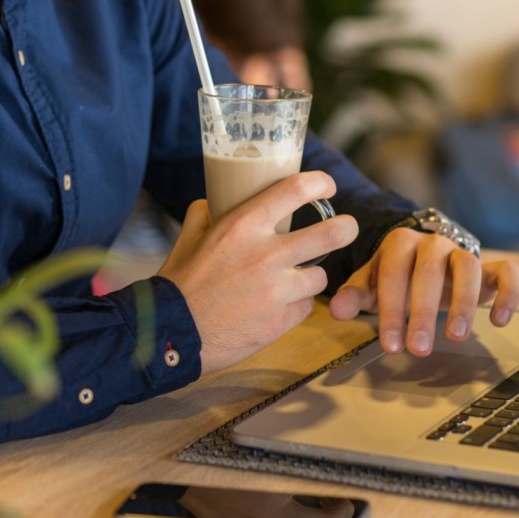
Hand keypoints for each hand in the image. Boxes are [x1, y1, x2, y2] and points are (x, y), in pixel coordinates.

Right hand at [156, 171, 358, 372]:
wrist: (172, 333)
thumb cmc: (179, 285)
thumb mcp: (188, 238)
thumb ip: (204, 214)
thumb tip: (212, 201)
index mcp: (243, 225)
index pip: (296, 189)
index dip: (320, 183)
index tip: (326, 187)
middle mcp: (266, 254)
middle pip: (332, 233)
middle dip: (346, 228)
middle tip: (346, 229)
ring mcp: (277, 290)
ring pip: (320, 276)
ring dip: (310, 277)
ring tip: (293, 280)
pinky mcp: (281, 321)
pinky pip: (305, 307)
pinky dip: (295, 306)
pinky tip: (276, 307)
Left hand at [327, 228, 518, 356]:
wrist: (422, 260)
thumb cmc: (394, 277)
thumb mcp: (370, 285)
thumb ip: (355, 295)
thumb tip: (337, 310)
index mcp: (399, 243)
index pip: (393, 275)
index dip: (391, 311)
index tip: (391, 346)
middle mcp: (433, 243)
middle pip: (429, 272)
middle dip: (423, 313)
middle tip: (418, 350)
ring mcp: (462, 253)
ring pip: (469, 268)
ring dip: (463, 304)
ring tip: (456, 338)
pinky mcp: (489, 267)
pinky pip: (507, 272)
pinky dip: (508, 293)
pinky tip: (498, 320)